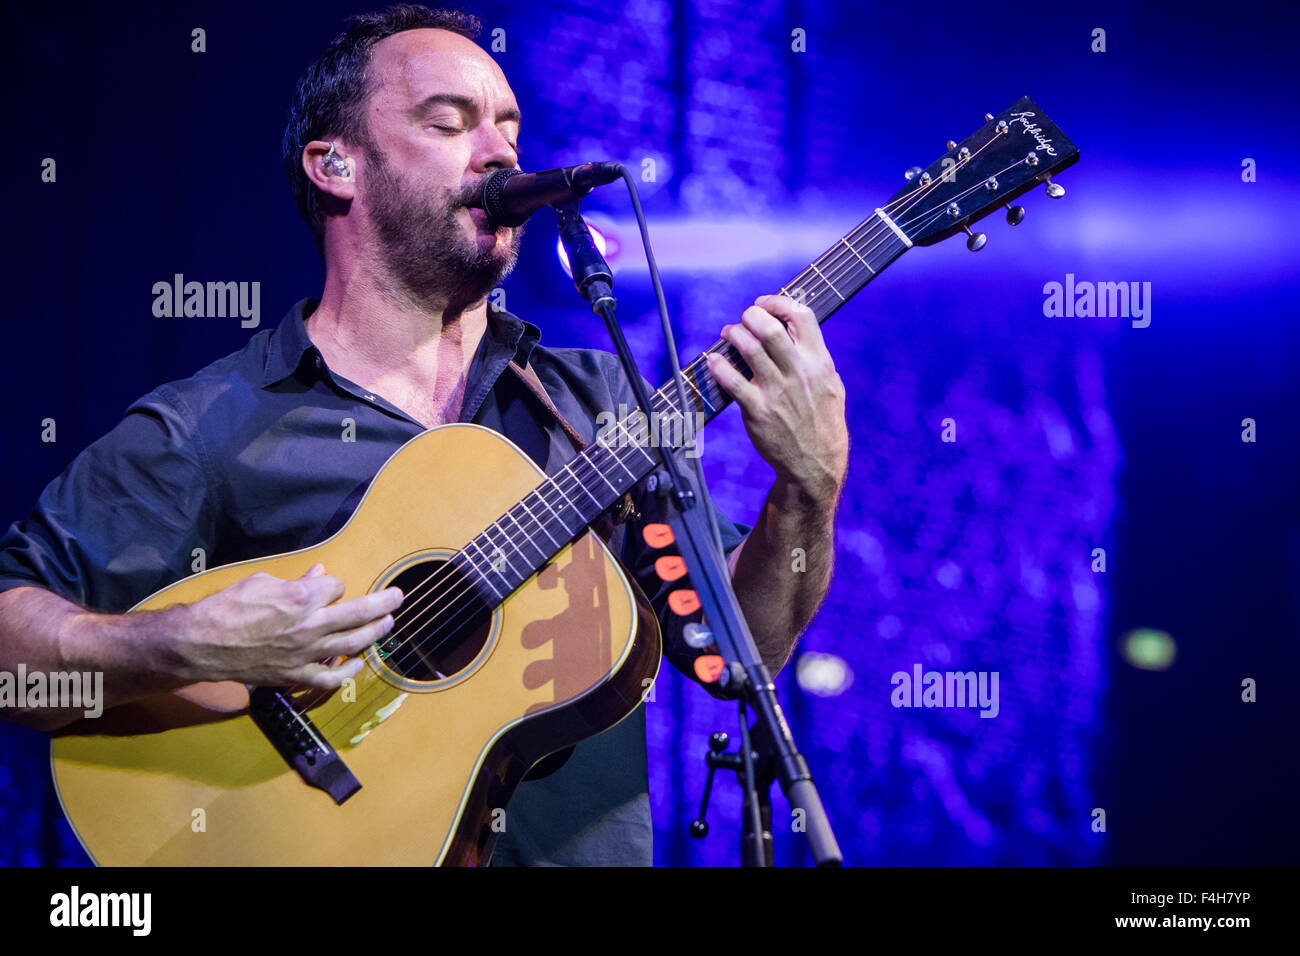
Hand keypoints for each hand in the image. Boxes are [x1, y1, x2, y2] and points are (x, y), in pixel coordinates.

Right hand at [174, 564, 402, 688]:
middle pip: (360, 612)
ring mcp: (306, 653)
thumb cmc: (228, 607)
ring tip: (388, 624)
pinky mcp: (297, 675)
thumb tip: (319, 575)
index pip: (336, 586)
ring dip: (375, 632)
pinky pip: (331, 677)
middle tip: (398, 598)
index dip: (332, 584)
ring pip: (353, 643)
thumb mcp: (263, 582)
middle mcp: (310, 625)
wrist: (201, 643)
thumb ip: (297, 581)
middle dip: (384, 603)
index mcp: (301, 598)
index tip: (324, 585)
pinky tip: (358, 663)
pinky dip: (348, 671)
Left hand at [706, 294, 848, 505]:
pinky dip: (718, 366)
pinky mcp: (758, 410)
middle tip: (744, 319)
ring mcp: (777, 391)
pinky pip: (732, 381)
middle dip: (751, 315)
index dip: (778, 302)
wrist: (815, 462)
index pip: (801, 316)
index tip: (763, 303)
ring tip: (728, 333)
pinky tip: (713, 360)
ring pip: (749, 348)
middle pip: (770, 328)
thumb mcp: (830, 383)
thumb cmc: (822, 420)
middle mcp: (799, 372)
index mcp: (819, 361)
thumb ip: (815, 356)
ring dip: (733, 334)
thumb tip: (795, 328)